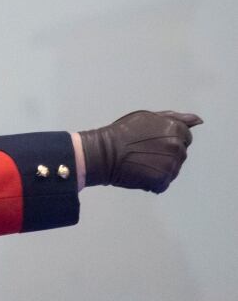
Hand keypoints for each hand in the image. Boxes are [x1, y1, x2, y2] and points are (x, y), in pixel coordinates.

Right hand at [79, 110, 202, 192]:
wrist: (103, 152)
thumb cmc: (122, 133)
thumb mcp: (148, 117)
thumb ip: (175, 118)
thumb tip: (197, 121)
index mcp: (176, 129)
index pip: (185, 137)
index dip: (167, 139)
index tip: (151, 141)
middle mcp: (177, 146)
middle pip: (180, 153)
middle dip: (165, 153)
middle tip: (143, 151)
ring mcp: (171, 165)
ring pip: (172, 169)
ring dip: (159, 167)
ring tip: (140, 162)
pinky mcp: (162, 180)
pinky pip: (163, 183)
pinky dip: (152, 181)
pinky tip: (139, 172)